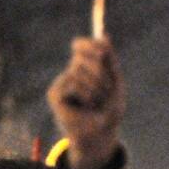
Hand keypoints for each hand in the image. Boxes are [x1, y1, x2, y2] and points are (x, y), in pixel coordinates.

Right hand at [46, 35, 125, 168]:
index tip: (104, 52)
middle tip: (108, 88)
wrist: (99, 134)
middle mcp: (71, 71)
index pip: (82, 45)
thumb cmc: (108, 109)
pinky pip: (74, 83)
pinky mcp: (54, 94)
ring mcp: (61, 82)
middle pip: (83, 55)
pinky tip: (86, 106)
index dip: (91, 44)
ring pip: (79, 71)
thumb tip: (105, 34)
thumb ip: (109, 58)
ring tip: (98, 101)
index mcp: (85, 66)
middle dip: (100, 70)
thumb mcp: (114, 81)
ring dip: (96, 86)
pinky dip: (86, 94)